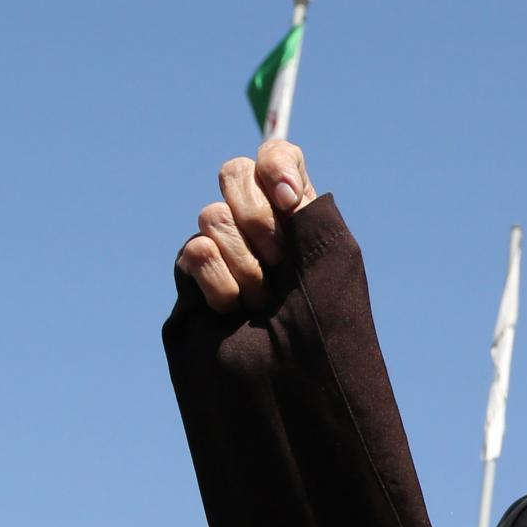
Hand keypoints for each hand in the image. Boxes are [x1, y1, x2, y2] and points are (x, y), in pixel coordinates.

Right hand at [177, 140, 319, 312]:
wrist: (295, 370)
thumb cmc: (323, 321)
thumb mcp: (333, 259)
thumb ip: (311, 213)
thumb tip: (282, 188)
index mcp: (295, 210)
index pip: (276, 155)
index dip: (276, 168)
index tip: (289, 202)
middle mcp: (255, 218)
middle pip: (234, 172)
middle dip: (259, 218)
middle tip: (280, 262)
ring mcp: (221, 242)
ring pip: (213, 215)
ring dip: (246, 264)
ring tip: (263, 300)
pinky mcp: (193, 271)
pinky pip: (197, 251)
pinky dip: (222, 283)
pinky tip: (236, 307)